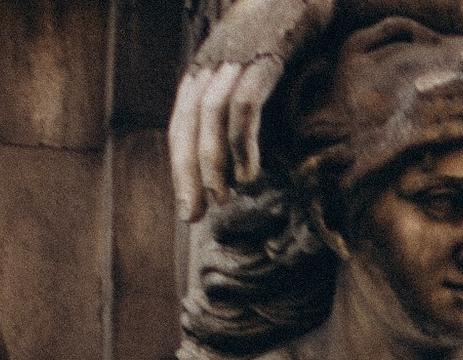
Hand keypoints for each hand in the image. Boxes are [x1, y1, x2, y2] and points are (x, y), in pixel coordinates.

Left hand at [169, 6, 329, 222]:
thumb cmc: (282, 42)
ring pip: (211, 117)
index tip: (188, 210)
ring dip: (215, 163)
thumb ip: (238, 109)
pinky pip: (245, 105)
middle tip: (196, 214)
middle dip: (189, 172)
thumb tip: (241, 163)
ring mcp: (236, 60)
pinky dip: (243, 143)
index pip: (181, 125)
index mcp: (204, 72)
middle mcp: (211, 64)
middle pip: (188, 123)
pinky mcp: (263, 58)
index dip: (181, 169)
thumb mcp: (251, 77)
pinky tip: (250, 175)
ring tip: (225, 199)